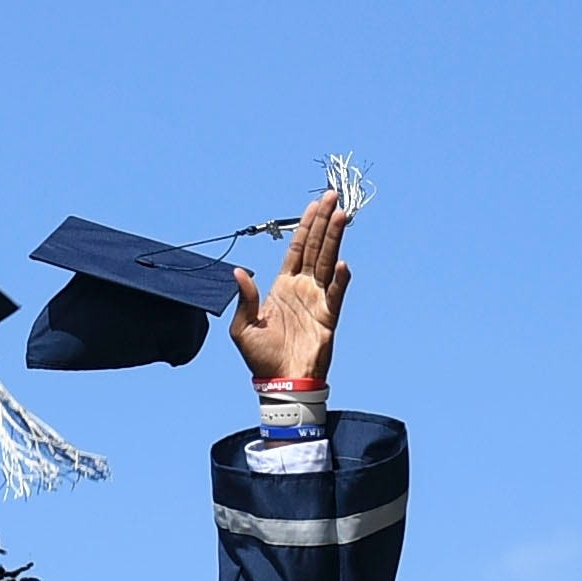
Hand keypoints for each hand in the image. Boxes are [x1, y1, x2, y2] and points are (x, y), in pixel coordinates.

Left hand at [229, 188, 352, 387]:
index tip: (315, 205)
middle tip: (333, 197)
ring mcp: (317, 300)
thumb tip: (239, 272)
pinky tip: (340, 263)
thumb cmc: (261, 359)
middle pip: (316, 247)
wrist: (281, 383)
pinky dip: (338, 279)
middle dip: (324, 221)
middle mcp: (303, 288)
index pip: (297, 248)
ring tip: (342, 215)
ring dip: (335, 238)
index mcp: (282, 287)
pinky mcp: (328, 317)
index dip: (305, 226)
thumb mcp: (243, 328)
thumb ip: (245, 299)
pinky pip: (335, 293)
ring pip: (327, 261)